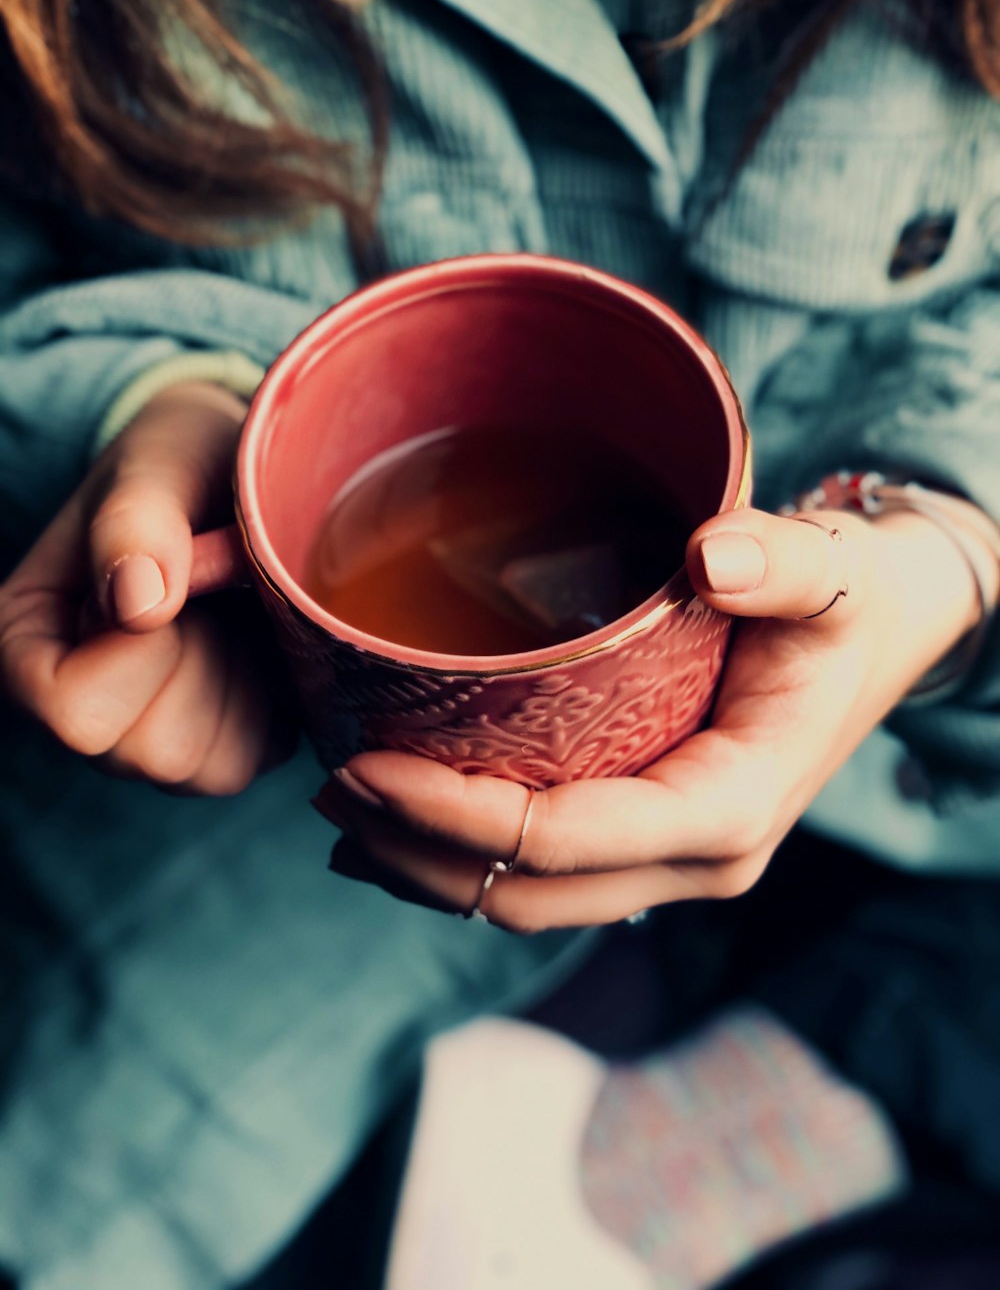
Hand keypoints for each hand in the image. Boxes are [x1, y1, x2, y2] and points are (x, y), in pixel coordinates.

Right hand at [0, 383, 295, 792]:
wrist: (237, 477)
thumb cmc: (183, 459)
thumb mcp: (160, 459)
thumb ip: (138, 520)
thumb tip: (137, 603)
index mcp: (29, 639)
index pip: (71, 712)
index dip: (136, 657)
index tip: (169, 583)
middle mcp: (81, 707)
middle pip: (149, 753)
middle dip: (204, 666)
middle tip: (215, 586)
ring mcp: (152, 739)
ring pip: (212, 767)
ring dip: (247, 684)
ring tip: (239, 608)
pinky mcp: (224, 746)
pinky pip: (263, 754)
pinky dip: (282, 700)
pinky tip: (266, 639)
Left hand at [317, 504, 986, 928]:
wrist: (871, 641)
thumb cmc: (842, 608)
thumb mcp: (828, 575)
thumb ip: (779, 563)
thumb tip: (711, 557)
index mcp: (731, 806)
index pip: (569, 839)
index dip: (457, 818)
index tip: (366, 767)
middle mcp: (699, 859)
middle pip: (530, 893)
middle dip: (420, 855)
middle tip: (329, 787)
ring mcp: (671, 863)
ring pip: (527, 904)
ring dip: (428, 873)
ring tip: (340, 819)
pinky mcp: (646, 844)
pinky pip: (544, 881)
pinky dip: (463, 865)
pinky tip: (400, 833)